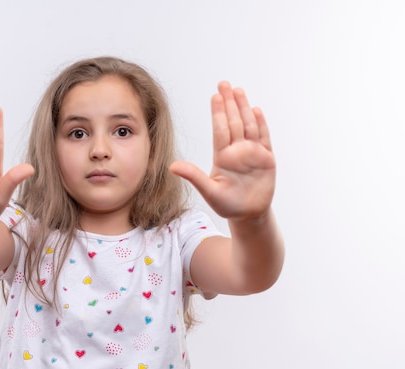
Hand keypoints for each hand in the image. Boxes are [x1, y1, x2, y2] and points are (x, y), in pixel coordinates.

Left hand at [170, 82, 275, 220]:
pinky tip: (256, 110)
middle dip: (229, 103)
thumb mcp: (209, 191)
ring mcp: (252, 153)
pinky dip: (261, 124)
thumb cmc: (227, 204)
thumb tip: (172, 166)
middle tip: (224, 83)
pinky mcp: (266, 158)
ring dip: (244, 108)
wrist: (249, 214)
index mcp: (222, 156)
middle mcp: (237, 151)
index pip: (220, 129)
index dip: (218, 113)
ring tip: (239, 91)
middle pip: (233, 122)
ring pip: (248, 125)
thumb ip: (194, 176)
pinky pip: (263, 137)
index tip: (215, 95)